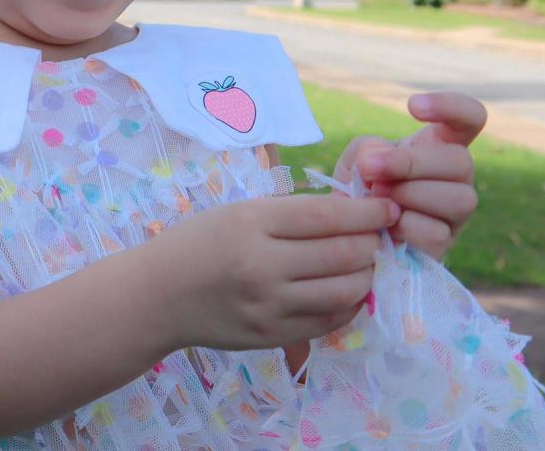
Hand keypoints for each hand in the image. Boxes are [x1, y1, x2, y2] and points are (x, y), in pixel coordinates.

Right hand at [153, 194, 397, 350]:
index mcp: (251, 223)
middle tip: (379, 236)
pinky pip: (329, 321)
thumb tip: (350, 215)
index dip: (366, 212)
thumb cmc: (198, 243)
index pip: (327, 216)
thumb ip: (289, 215)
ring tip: (365, 263)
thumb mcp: (237, 213)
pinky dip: (348, 304)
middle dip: (372, 243)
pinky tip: (347, 291)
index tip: (387, 208)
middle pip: (343, 253)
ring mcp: (268, 305)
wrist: (157, 295)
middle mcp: (261, 265)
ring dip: (366, 275)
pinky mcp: (272, 335)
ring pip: (344, 290)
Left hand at [335, 91, 485, 260]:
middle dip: (411, 163)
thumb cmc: (361, 187)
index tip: (412, 106)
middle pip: (461, 161)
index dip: (452, 106)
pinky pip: (436, 232)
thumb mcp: (357, 159)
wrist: (349, 233)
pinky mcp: (445, 244)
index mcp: (439, 146)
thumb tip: (382, 160)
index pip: (470, 117)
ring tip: (377, 197)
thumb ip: (368, 149)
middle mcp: (457, 178)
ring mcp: (456, 214)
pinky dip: (403, 226)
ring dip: (409, 195)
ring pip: (459, 199)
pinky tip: (384, 226)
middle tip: (371, 169)